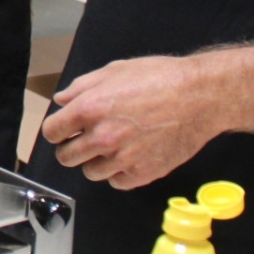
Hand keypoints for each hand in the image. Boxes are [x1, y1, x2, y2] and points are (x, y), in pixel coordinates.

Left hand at [40, 55, 221, 189]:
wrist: (200, 97)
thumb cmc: (159, 78)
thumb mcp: (115, 70)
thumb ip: (82, 87)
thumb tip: (62, 101)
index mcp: (90, 109)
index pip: (53, 132)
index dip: (57, 129)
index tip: (64, 129)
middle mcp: (103, 137)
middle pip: (66, 157)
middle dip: (71, 147)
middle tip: (84, 140)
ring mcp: (123, 159)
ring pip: (91, 172)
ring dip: (96, 161)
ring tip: (111, 147)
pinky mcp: (143, 173)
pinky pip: (117, 183)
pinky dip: (119, 173)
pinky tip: (129, 157)